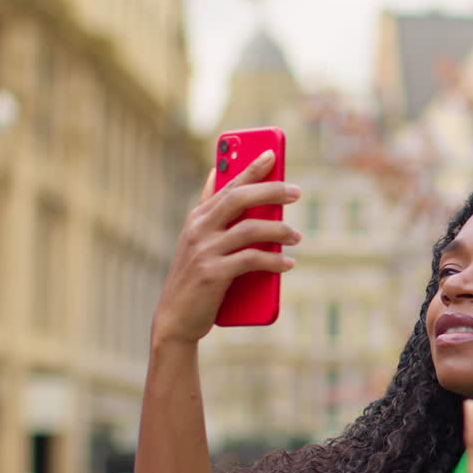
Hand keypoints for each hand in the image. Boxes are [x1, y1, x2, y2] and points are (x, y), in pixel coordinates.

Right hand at [151, 151, 301, 346]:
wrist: (175, 318)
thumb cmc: (196, 277)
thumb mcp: (200, 242)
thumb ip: (213, 213)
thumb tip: (221, 176)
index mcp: (198, 218)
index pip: (227, 185)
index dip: (249, 166)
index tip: (271, 153)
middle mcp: (199, 229)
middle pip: (240, 199)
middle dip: (271, 190)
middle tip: (296, 191)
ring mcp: (204, 251)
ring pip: (250, 229)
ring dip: (279, 230)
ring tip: (297, 236)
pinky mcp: (213, 274)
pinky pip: (251, 260)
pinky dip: (274, 260)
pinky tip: (287, 263)